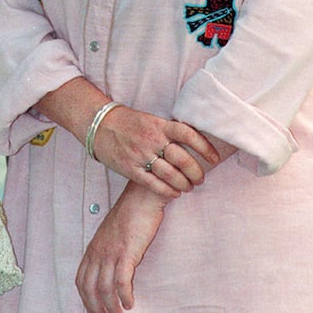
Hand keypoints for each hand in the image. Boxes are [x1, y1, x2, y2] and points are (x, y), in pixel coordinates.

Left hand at [76, 183, 165, 312]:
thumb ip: (107, 252)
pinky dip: (124, 295)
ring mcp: (111, 252)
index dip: (85, 300)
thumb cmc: (130, 217)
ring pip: (104, 288)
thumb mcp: (112, 235)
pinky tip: (130, 303)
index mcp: (93, 249)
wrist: (142, 198)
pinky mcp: (127, 252)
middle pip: (89, 287)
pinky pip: (122, 280)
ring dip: (111, 307)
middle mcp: (98, 252)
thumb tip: (109, 271)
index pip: (82, 280)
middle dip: (96, 309)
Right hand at [93, 105, 218, 197]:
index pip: (188, 134)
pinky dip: (167, 190)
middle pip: (183, 159)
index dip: (204, 147)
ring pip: (171, 174)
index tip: (214, 158)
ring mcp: (141, 154)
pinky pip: (154, 183)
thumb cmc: (127, 123)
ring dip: (184, 184)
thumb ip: (169, 130)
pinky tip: (174, 193)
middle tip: (200, 178)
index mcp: (159, 125)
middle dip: (196, 172)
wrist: (99, 126)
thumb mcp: (150, 120)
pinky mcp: (130, 168)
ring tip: (188, 187)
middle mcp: (152, 139)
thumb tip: (193, 141)